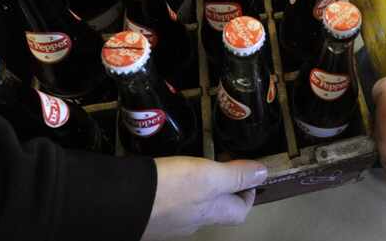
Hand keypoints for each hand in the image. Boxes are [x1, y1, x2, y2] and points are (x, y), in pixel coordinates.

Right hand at [141, 157, 266, 240]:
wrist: (122, 202)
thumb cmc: (169, 190)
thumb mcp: (210, 177)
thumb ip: (236, 175)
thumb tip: (263, 174)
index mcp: (213, 213)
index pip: (241, 211)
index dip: (248, 193)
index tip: (247, 174)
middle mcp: (194, 221)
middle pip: (218, 208)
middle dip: (223, 188)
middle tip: (220, 163)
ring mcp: (171, 221)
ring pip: (193, 205)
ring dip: (199, 187)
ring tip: (194, 164)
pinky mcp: (152, 214)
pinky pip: (170, 202)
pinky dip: (174, 189)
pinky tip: (167, 174)